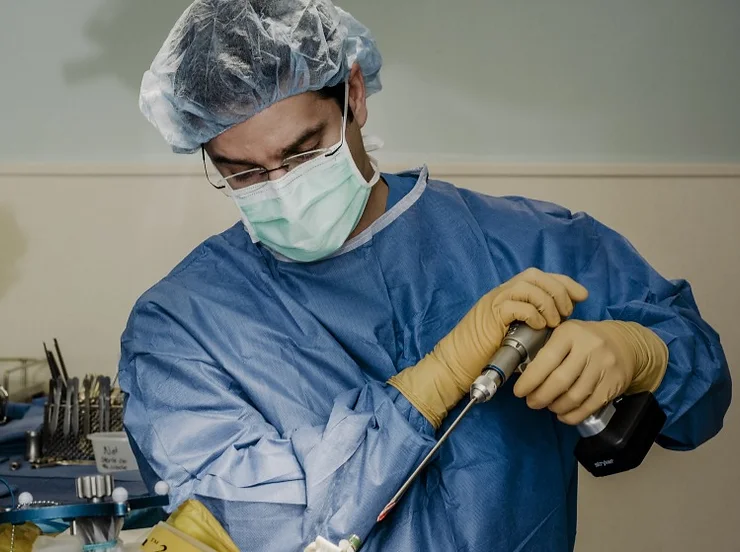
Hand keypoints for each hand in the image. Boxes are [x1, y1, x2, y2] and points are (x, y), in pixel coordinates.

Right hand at [389, 268, 588, 428]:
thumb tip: (557, 323)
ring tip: (555, 321)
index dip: (563, 282)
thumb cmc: (482, 354)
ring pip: (528, 286)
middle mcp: (501, 292)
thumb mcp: (512, 333)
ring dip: (548, 301)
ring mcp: (495, 301)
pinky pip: (516, 304)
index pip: (540, 276)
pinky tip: (539, 326)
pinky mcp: (491, 315)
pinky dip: (533, 313)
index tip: (582, 295)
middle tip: (569, 310)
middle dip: (559, 289)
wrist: (455, 363)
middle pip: (536, 275)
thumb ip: (529, 322)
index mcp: (507, 294)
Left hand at [513, 320, 668, 424]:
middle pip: (559, 381)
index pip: (546, 360)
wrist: (624, 343)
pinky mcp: (614, 384)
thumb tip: (521, 375)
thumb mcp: (564, 334)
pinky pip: (589, 407)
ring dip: (555, 407)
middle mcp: (589, 348)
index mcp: (570, 333)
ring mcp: (603, 366)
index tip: (519, 391)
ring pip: (574, 397)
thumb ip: (545, 351)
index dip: (530, 380)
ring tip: (548, 405)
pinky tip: (563, 413)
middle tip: (532, 402)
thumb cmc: (584, 340)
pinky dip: (572, 415)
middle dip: (540, 397)